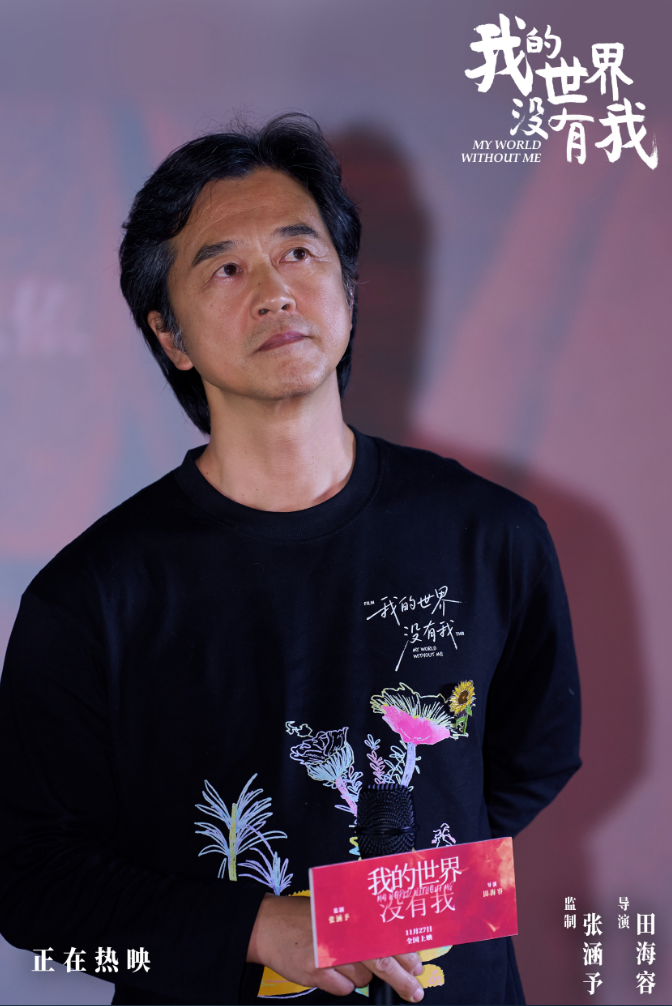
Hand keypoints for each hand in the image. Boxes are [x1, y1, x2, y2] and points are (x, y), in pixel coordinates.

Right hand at [247, 893, 424, 1000]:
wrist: (268, 926)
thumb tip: (391, 944)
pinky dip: (340, 983)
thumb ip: (359, 927)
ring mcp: (329, 953)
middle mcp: (341, 932)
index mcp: (349, 913)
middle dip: (402, 979)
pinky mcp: (317, 972)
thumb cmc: (302, 918)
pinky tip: (327, 969)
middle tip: (414, 990)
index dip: (405, 952)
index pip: (386, 935)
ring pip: (362, 978)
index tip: (417, 965)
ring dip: (359, 975)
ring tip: (339, 960)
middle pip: (381, 960)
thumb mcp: (335, 912)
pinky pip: (343, 988)